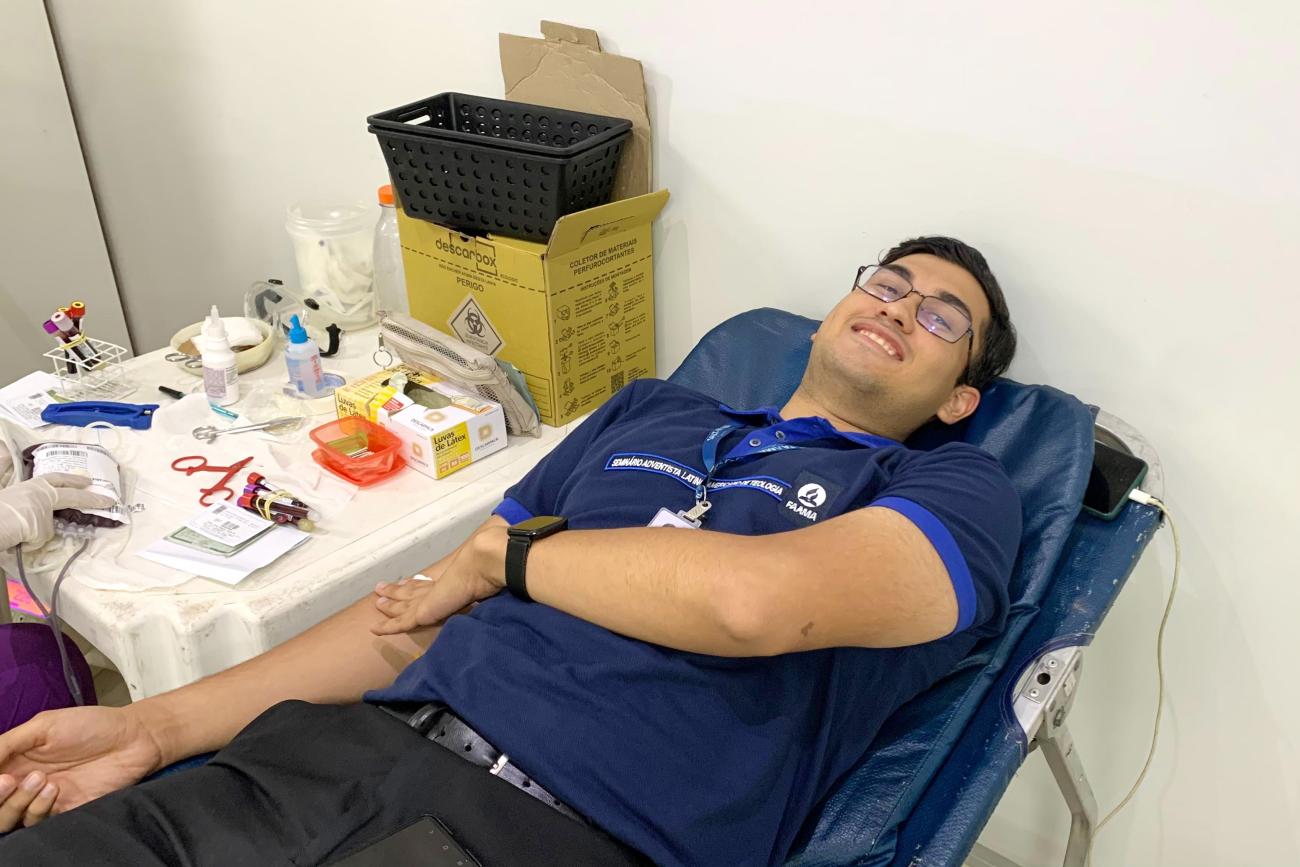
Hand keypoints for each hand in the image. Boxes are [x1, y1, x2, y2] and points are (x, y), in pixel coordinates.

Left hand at [0, 473, 115, 549]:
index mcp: (48, 493)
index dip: (93, 499)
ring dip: (52, 485)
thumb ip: (48, 527)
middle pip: (58, 479)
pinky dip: (34, 495)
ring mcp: (19, 490)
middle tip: (87, 481)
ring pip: (40, 483)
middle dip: (74, 479)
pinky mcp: (6, 497)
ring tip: (60, 488)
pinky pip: (26, 492)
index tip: (109, 500)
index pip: (76, 496)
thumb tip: (43, 527)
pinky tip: (35, 501)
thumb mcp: (43, 532)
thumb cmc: (23, 526)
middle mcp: (34, 487)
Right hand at [0, 705, 164, 830]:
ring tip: (39, 779)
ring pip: (8, 818)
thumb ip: (8, 742)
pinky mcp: (63, 811)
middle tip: (10, 780)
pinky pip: (36, 822)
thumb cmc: (93, 725)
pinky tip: (54, 789)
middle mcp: (23, 782)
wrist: (134, 738)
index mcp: (14, 759)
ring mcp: (42, 798)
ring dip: (16, 802)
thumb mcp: (44, 725)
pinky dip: (38, 808)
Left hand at [370, 523, 508, 635]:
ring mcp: (429, 599)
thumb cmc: (494, 569)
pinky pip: (401, 622)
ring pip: (402, 604)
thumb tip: (510, 578)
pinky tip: (375, 630)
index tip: (407, 583)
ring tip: (376, 601)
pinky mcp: (425, 610)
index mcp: (452, 580)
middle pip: (412, 591)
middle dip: (397, 591)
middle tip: (380, 590)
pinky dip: (389, 626)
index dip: (417, 585)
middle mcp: (438, 587)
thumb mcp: (492, 580)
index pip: (430, 585)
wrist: (487, 562)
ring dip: (389, 603)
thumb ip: (490, 582)